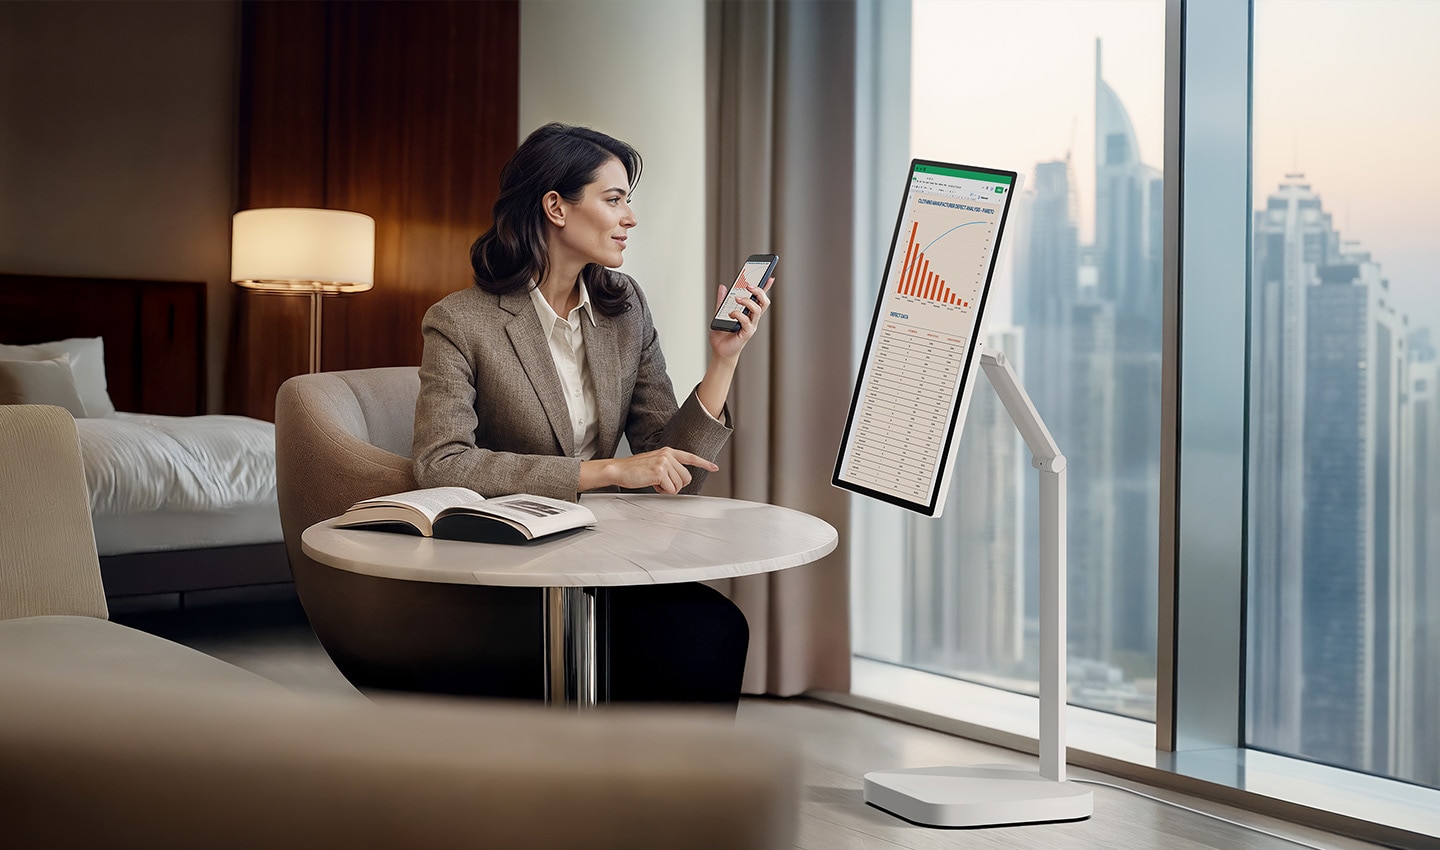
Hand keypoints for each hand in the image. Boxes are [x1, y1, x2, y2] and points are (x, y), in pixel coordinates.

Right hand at [580, 447, 718, 493]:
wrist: (619, 469)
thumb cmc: (635, 470)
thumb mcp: (654, 463)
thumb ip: (669, 467)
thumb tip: (680, 480)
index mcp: (668, 452)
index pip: (690, 457)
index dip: (704, 463)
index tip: (714, 467)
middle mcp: (668, 455)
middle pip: (687, 478)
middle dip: (676, 485)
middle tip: (662, 484)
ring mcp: (664, 462)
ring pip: (679, 485)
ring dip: (668, 489)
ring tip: (655, 483)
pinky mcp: (660, 471)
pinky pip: (670, 489)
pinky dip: (662, 491)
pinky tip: (652, 484)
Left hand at [708, 277, 772, 363]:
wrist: (719, 350)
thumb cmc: (722, 333)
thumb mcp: (720, 312)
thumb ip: (722, 300)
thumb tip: (722, 287)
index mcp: (748, 312)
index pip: (760, 298)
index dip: (766, 287)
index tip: (769, 276)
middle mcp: (752, 318)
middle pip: (764, 302)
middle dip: (759, 291)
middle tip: (749, 286)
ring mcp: (751, 325)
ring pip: (757, 309)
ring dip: (748, 301)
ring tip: (737, 299)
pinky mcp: (747, 333)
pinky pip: (746, 321)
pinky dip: (738, 314)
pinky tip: (730, 313)